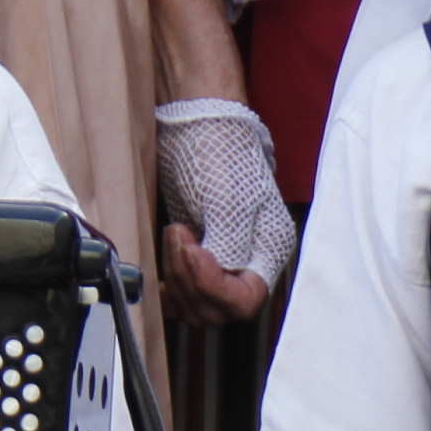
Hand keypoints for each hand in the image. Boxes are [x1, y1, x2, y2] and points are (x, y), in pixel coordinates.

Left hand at [155, 97, 292, 324]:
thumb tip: (220, 276)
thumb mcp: (228, 202)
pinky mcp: (198, 256)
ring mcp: (223, 259)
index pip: (245, 300)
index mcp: (268, 249)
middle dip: (190, 278)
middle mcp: (249, 260)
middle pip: (219, 307)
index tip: (194, 251)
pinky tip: (162, 263)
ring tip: (174, 233)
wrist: (196, 123)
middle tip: (178, 234)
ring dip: (176, 278)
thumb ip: (230, 247)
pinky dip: (169, 285)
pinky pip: (182, 294)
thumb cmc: (217, 152)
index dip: (214, 286)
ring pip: (197, 304)